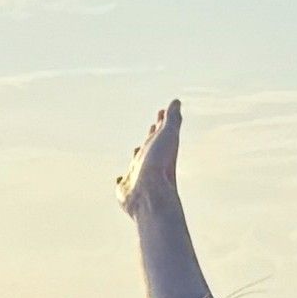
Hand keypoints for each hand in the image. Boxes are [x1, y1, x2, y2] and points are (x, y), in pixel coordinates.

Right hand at [117, 97, 185, 220]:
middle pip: (150, 147)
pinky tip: (120, 180)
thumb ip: (172, 120)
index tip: (162, 113)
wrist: (150, 196)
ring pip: (136, 164)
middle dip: (150, 137)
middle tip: (152, 128)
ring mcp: (137, 178)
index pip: (160, 132)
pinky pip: (122, 183)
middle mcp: (149, 164)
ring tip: (136, 150)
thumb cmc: (160, 165)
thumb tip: (176, 101)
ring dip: (137, 156)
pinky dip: (121, 180)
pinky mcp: (125, 191)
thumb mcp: (168, 136)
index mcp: (159, 150)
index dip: (161, 122)